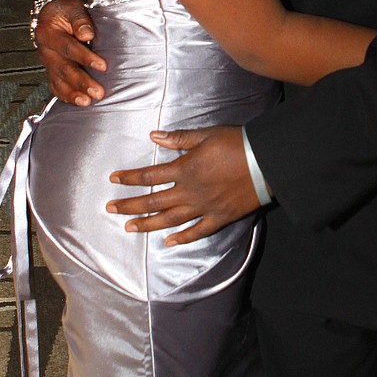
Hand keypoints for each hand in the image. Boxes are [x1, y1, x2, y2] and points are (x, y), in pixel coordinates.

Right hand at [34, 0, 107, 105]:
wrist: (53, 13)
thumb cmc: (66, 10)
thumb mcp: (73, 8)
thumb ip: (80, 20)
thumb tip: (87, 34)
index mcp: (48, 33)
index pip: (68, 47)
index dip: (85, 57)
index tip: (103, 66)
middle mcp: (45, 51)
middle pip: (63, 68)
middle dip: (81, 82)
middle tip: (98, 92)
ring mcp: (47, 63)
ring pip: (58, 81)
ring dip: (73, 94)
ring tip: (87, 102)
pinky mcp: (51, 71)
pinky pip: (56, 87)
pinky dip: (66, 96)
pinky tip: (77, 103)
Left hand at [107, 125, 259, 243]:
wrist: (265, 162)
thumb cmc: (237, 144)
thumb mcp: (206, 135)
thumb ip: (179, 138)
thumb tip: (154, 136)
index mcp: (185, 169)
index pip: (149, 175)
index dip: (130, 178)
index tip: (114, 180)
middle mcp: (189, 191)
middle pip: (153, 201)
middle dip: (129, 205)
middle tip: (110, 210)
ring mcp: (203, 208)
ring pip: (169, 220)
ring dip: (147, 224)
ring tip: (130, 227)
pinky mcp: (218, 218)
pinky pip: (196, 232)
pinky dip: (181, 238)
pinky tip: (168, 242)